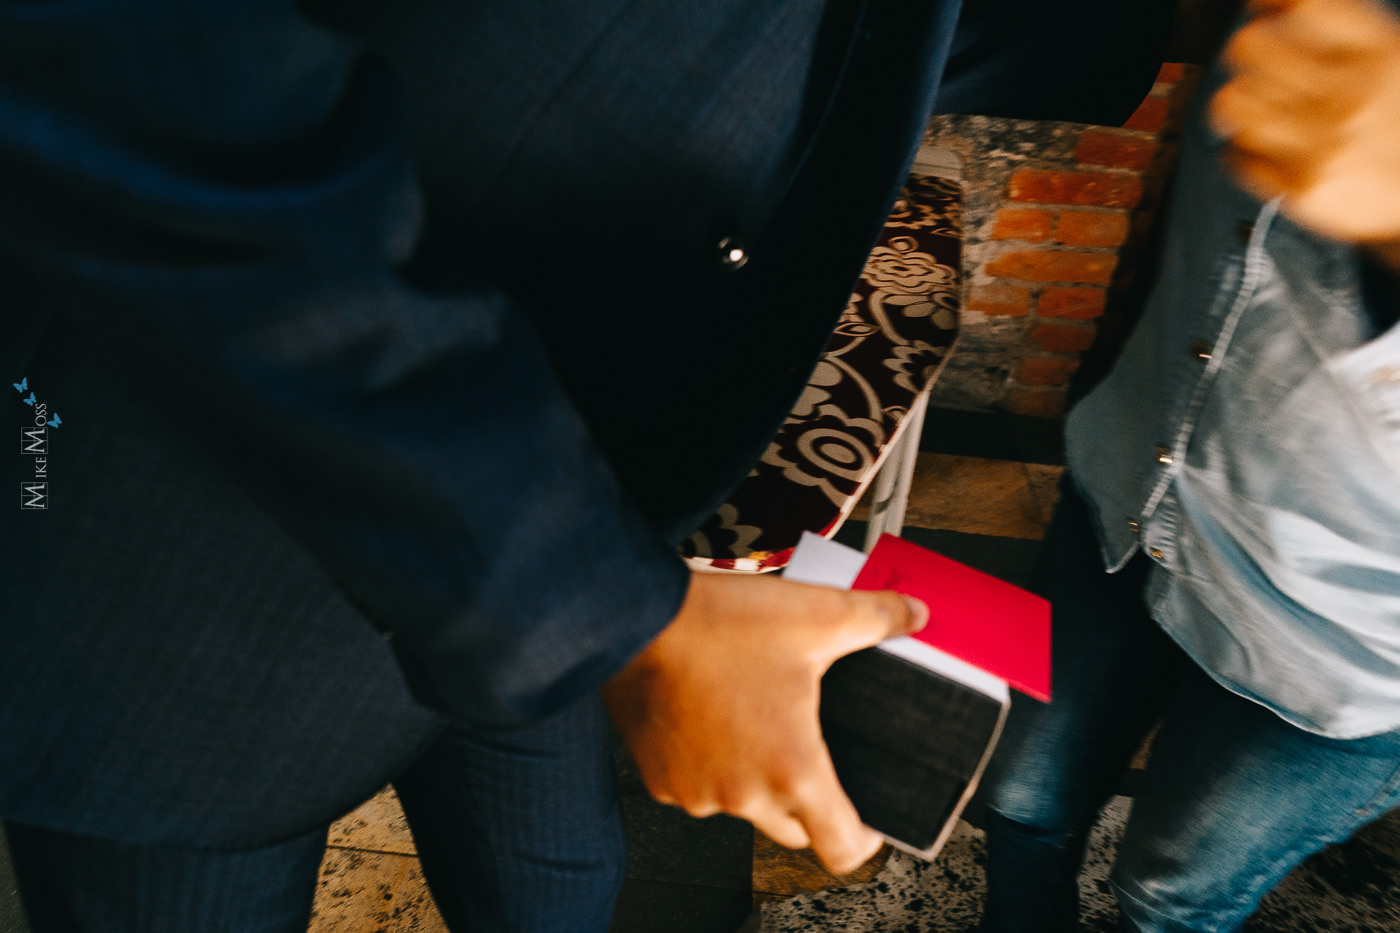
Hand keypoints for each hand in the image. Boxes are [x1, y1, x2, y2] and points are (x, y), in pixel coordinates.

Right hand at [602, 570, 926, 874]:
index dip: (863, 840)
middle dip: (809, 802)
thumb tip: (914, 615)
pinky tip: (711, 718)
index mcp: (792, 769)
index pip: (841, 847)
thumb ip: (876, 618)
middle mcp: (743, 794)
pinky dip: (709, 765)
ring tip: (754, 718)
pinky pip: (698, 788)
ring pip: (742, 805)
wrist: (635, 618)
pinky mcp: (660, 781)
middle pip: (793, 829)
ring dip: (753, 777)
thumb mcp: (817, 615)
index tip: (867, 823)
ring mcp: (697, 793)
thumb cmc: (718, 625)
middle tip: (808, 749)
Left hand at [1210, 0, 1399, 266]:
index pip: (1305, 5)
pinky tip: (1272, 149)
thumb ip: (1349, 35)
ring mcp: (1322, 145)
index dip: (1271, 2)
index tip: (1263, 8)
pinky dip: (1246, 150)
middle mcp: (1350, 96)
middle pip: (1250, 48)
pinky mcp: (1300, 189)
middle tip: (1260, 65)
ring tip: (1264, 110)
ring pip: (1233, 101)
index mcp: (1382, 55)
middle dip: (1249, 52)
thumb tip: (1285, 9)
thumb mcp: (1395, 64)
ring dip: (1242, 102)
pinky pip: (1237, 154)